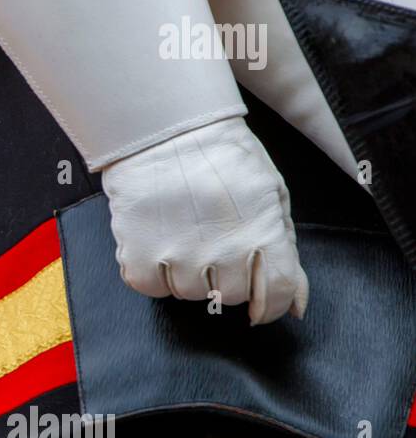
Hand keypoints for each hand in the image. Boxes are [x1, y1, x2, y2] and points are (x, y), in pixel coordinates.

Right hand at [100, 116, 308, 323]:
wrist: (165, 131)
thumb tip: (297, 306)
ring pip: (188, 294)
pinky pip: (149, 286)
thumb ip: (286, 251)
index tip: (262, 306)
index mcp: (262, 232)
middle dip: (225, 279)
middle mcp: (223, 249)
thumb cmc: (222, 158)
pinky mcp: (140, 251)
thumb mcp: (271, 196)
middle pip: (229, 297)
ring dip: (187, 274)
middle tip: (213, 246)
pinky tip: (158, 244)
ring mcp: (179, 252)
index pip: (277, 294)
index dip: (272, 306)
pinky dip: (153, 272)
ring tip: (183, 237)